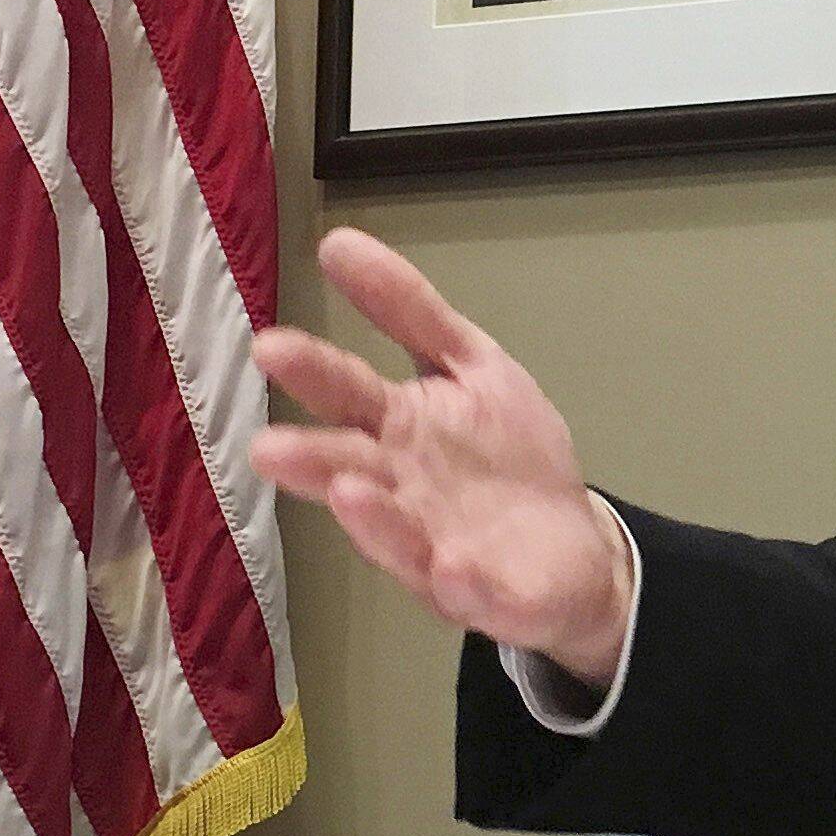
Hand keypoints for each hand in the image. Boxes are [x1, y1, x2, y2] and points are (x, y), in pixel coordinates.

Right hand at [248, 228, 635, 684]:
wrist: (567, 548)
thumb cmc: (501, 453)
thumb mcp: (470, 364)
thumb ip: (409, 310)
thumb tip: (335, 240)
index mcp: (397, 431)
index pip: (347, 394)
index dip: (312, 371)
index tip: (268, 345)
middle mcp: (400, 491)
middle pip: (351, 469)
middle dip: (313, 460)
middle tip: (267, 447)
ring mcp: (438, 546)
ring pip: (395, 536)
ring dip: (372, 520)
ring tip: (347, 491)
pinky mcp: (488, 595)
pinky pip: (471, 592)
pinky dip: (460, 582)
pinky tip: (450, 565)